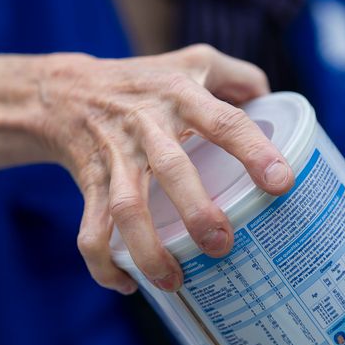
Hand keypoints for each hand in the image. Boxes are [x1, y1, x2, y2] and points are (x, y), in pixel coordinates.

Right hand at [35, 44, 293, 294]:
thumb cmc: (144, 81)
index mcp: (180, 95)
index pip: (223, 121)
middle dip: (196, 210)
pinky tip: (127, 283)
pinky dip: (103, 261)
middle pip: (171, 169)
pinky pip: (91, 227)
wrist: (64, 91)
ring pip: (127, 207)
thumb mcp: (194, 61)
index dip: (252, 151)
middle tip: (221, 244)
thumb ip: (240, 77)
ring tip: (173, 281)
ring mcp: (115, 156)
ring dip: (148, 248)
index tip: (280, 184)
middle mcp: (146, 125)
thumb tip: (276, 103)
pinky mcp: (90, 182)